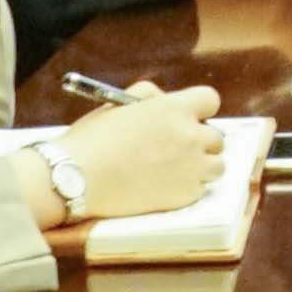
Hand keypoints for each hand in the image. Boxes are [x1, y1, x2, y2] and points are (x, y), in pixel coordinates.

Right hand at [60, 83, 227, 222]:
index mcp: (174, 109)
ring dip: (201, 166)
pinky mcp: (186, 195)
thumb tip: (166, 100)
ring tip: (174, 170)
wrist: (75, 179)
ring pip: (216, 165)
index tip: (189, 118)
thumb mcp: (118, 104)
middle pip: (216, 137)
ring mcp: (191, 167)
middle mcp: (190, 136)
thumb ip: (149, 96)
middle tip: (177, 149)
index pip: (210, 100)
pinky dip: (187, 188)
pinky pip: (201, 189)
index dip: (200, 109)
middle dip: (200, 141)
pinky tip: (162, 187)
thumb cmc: (92, 140)